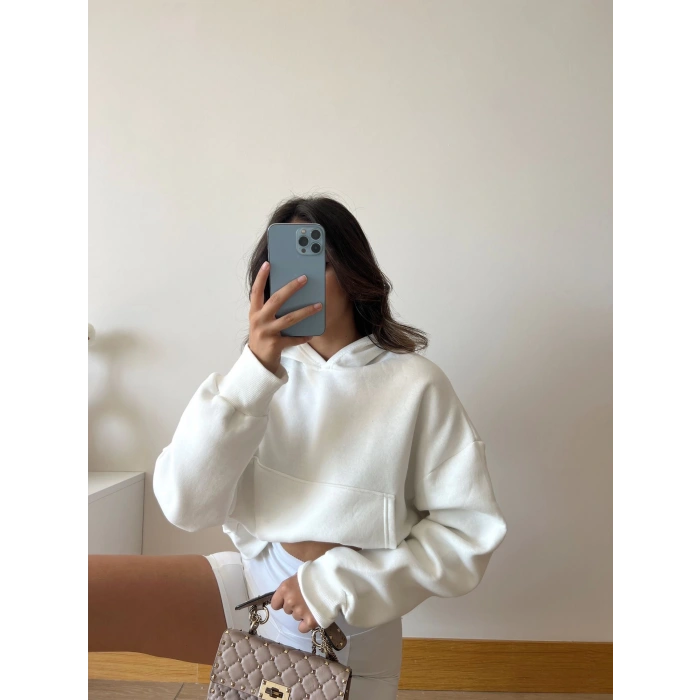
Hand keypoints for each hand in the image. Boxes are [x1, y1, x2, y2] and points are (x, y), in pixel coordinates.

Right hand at [248, 260, 322, 374]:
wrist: (257, 361)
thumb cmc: (263, 335)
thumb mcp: (262, 320)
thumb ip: (271, 308)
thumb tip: (290, 291)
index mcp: (254, 312)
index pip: (256, 291)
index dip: (261, 277)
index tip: (268, 263)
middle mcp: (259, 320)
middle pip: (276, 300)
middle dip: (291, 288)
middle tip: (304, 278)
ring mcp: (266, 333)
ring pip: (289, 319)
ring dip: (305, 311)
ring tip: (319, 305)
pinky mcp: (275, 345)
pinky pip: (293, 339)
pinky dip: (303, 336)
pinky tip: (312, 333)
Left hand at [270, 573, 319, 633]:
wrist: (333, 580)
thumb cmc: (316, 574)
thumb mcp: (300, 575)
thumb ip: (292, 586)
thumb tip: (290, 593)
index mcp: (285, 588)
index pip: (275, 603)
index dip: (282, 602)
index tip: (290, 599)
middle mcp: (290, 601)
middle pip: (287, 610)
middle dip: (295, 605)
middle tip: (306, 598)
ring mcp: (299, 612)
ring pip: (296, 617)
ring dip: (302, 613)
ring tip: (313, 604)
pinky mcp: (310, 621)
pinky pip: (302, 628)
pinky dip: (307, 624)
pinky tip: (313, 616)